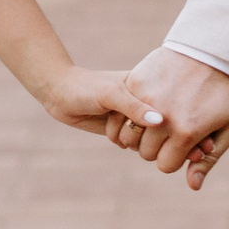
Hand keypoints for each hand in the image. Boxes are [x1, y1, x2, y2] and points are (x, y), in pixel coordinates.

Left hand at [39, 65, 168, 138]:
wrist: (62, 96)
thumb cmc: (86, 88)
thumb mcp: (110, 94)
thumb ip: (133, 107)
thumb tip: (159, 121)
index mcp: (148, 84)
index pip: (167, 106)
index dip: (161, 117)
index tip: (137, 116)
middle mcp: (146, 101)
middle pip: (160, 127)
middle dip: (141, 130)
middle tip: (120, 118)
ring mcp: (136, 116)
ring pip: (148, 138)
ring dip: (131, 138)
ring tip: (113, 123)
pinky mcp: (126, 129)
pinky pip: (135, 144)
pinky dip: (125, 143)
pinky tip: (112, 134)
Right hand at [116, 48, 228, 190]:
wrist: (215, 48)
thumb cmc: (228, 91)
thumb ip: (209, 159)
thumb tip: (191, 186)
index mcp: (187, 131)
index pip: (165, 165)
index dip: (174, 158)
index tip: (184, 144)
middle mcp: (163, 117)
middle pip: (146, 152)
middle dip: (158, 147)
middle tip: (172, 130)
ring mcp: (146, 97)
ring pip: (129, 136)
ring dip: (140, 134)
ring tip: (157, 121)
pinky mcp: (135, 81)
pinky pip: (122, 113)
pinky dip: (130, 116)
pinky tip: (144, 109)